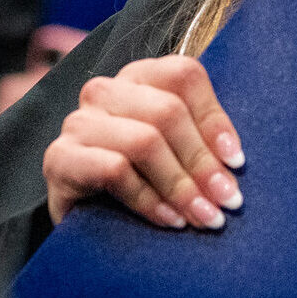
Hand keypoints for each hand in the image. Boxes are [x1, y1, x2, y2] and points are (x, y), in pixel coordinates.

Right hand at [42, 55, 244, 230]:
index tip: (236, 162)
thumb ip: (201, 142)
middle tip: (227, 200)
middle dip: (203, 161)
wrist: (86, 221)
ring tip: (203, 216)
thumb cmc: (143, 181)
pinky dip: (149, 199)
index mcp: (139, 77)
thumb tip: (235, 163)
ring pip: (144, 140)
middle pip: (167, 111)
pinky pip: (114, 170)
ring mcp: (78, 122)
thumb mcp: (175, 153)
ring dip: (180, 185)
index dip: (214, 119)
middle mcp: (106, 91)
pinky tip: (169, 220)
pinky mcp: (59, 158)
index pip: (183, 76)